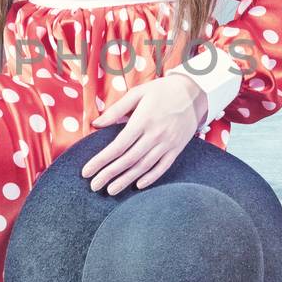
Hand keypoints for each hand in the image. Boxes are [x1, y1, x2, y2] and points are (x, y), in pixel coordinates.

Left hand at [81, 73, 207, 195]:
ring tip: (111, 190)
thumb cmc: (161, 91)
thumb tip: (96, 124)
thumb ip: (116, 110)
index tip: (87, 171)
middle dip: (109, 174)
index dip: (101, 160)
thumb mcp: (137, 93)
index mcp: (142, 120)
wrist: (194, 92)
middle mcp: (155, 134)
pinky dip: (150, 178)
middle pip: (128, 160)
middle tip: (94, 186)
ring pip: (144, 166)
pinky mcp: (177, 148)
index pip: (118, 145)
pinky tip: (138, 185)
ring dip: (126, 180)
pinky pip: (163, 167)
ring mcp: (168, 143)